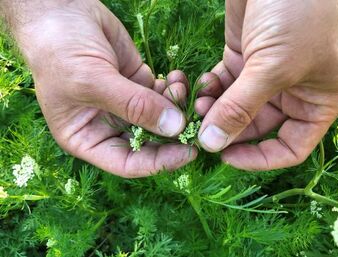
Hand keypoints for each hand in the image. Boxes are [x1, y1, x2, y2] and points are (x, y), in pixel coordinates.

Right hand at [11, 0, 195, 176]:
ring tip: (183, 89)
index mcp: (87, 139)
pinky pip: (163, 95)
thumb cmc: (60, 51)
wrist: (60, 12)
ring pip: (160, 118)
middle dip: (173, 135)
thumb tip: (175, 127)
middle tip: (198, 124)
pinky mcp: (138, 84)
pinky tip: (177, 78)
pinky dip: (174, 90)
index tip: (187, 153)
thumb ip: (134, 106)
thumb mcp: (93, 82)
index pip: (127, 163)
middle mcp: (108, 126)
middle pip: (148, 143)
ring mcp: (126, 105)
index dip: (158, 162)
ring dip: (177, 108)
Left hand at [196, 0, 337, 169]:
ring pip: (235, 107)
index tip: (226, 157)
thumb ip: (241, 109)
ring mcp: (264, 75)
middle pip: (255, 128)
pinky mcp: (243, 57)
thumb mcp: (274, 67)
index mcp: (316, 102)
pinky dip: (210, 88)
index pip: (289, 148)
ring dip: (214, 109)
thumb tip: (212, 144)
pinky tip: (200, 84)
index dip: (258, 158)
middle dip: (226, 129)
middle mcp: (292, 92)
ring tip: (198, 102)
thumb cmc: (300, 13)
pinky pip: (223, 85)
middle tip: (200, 127)